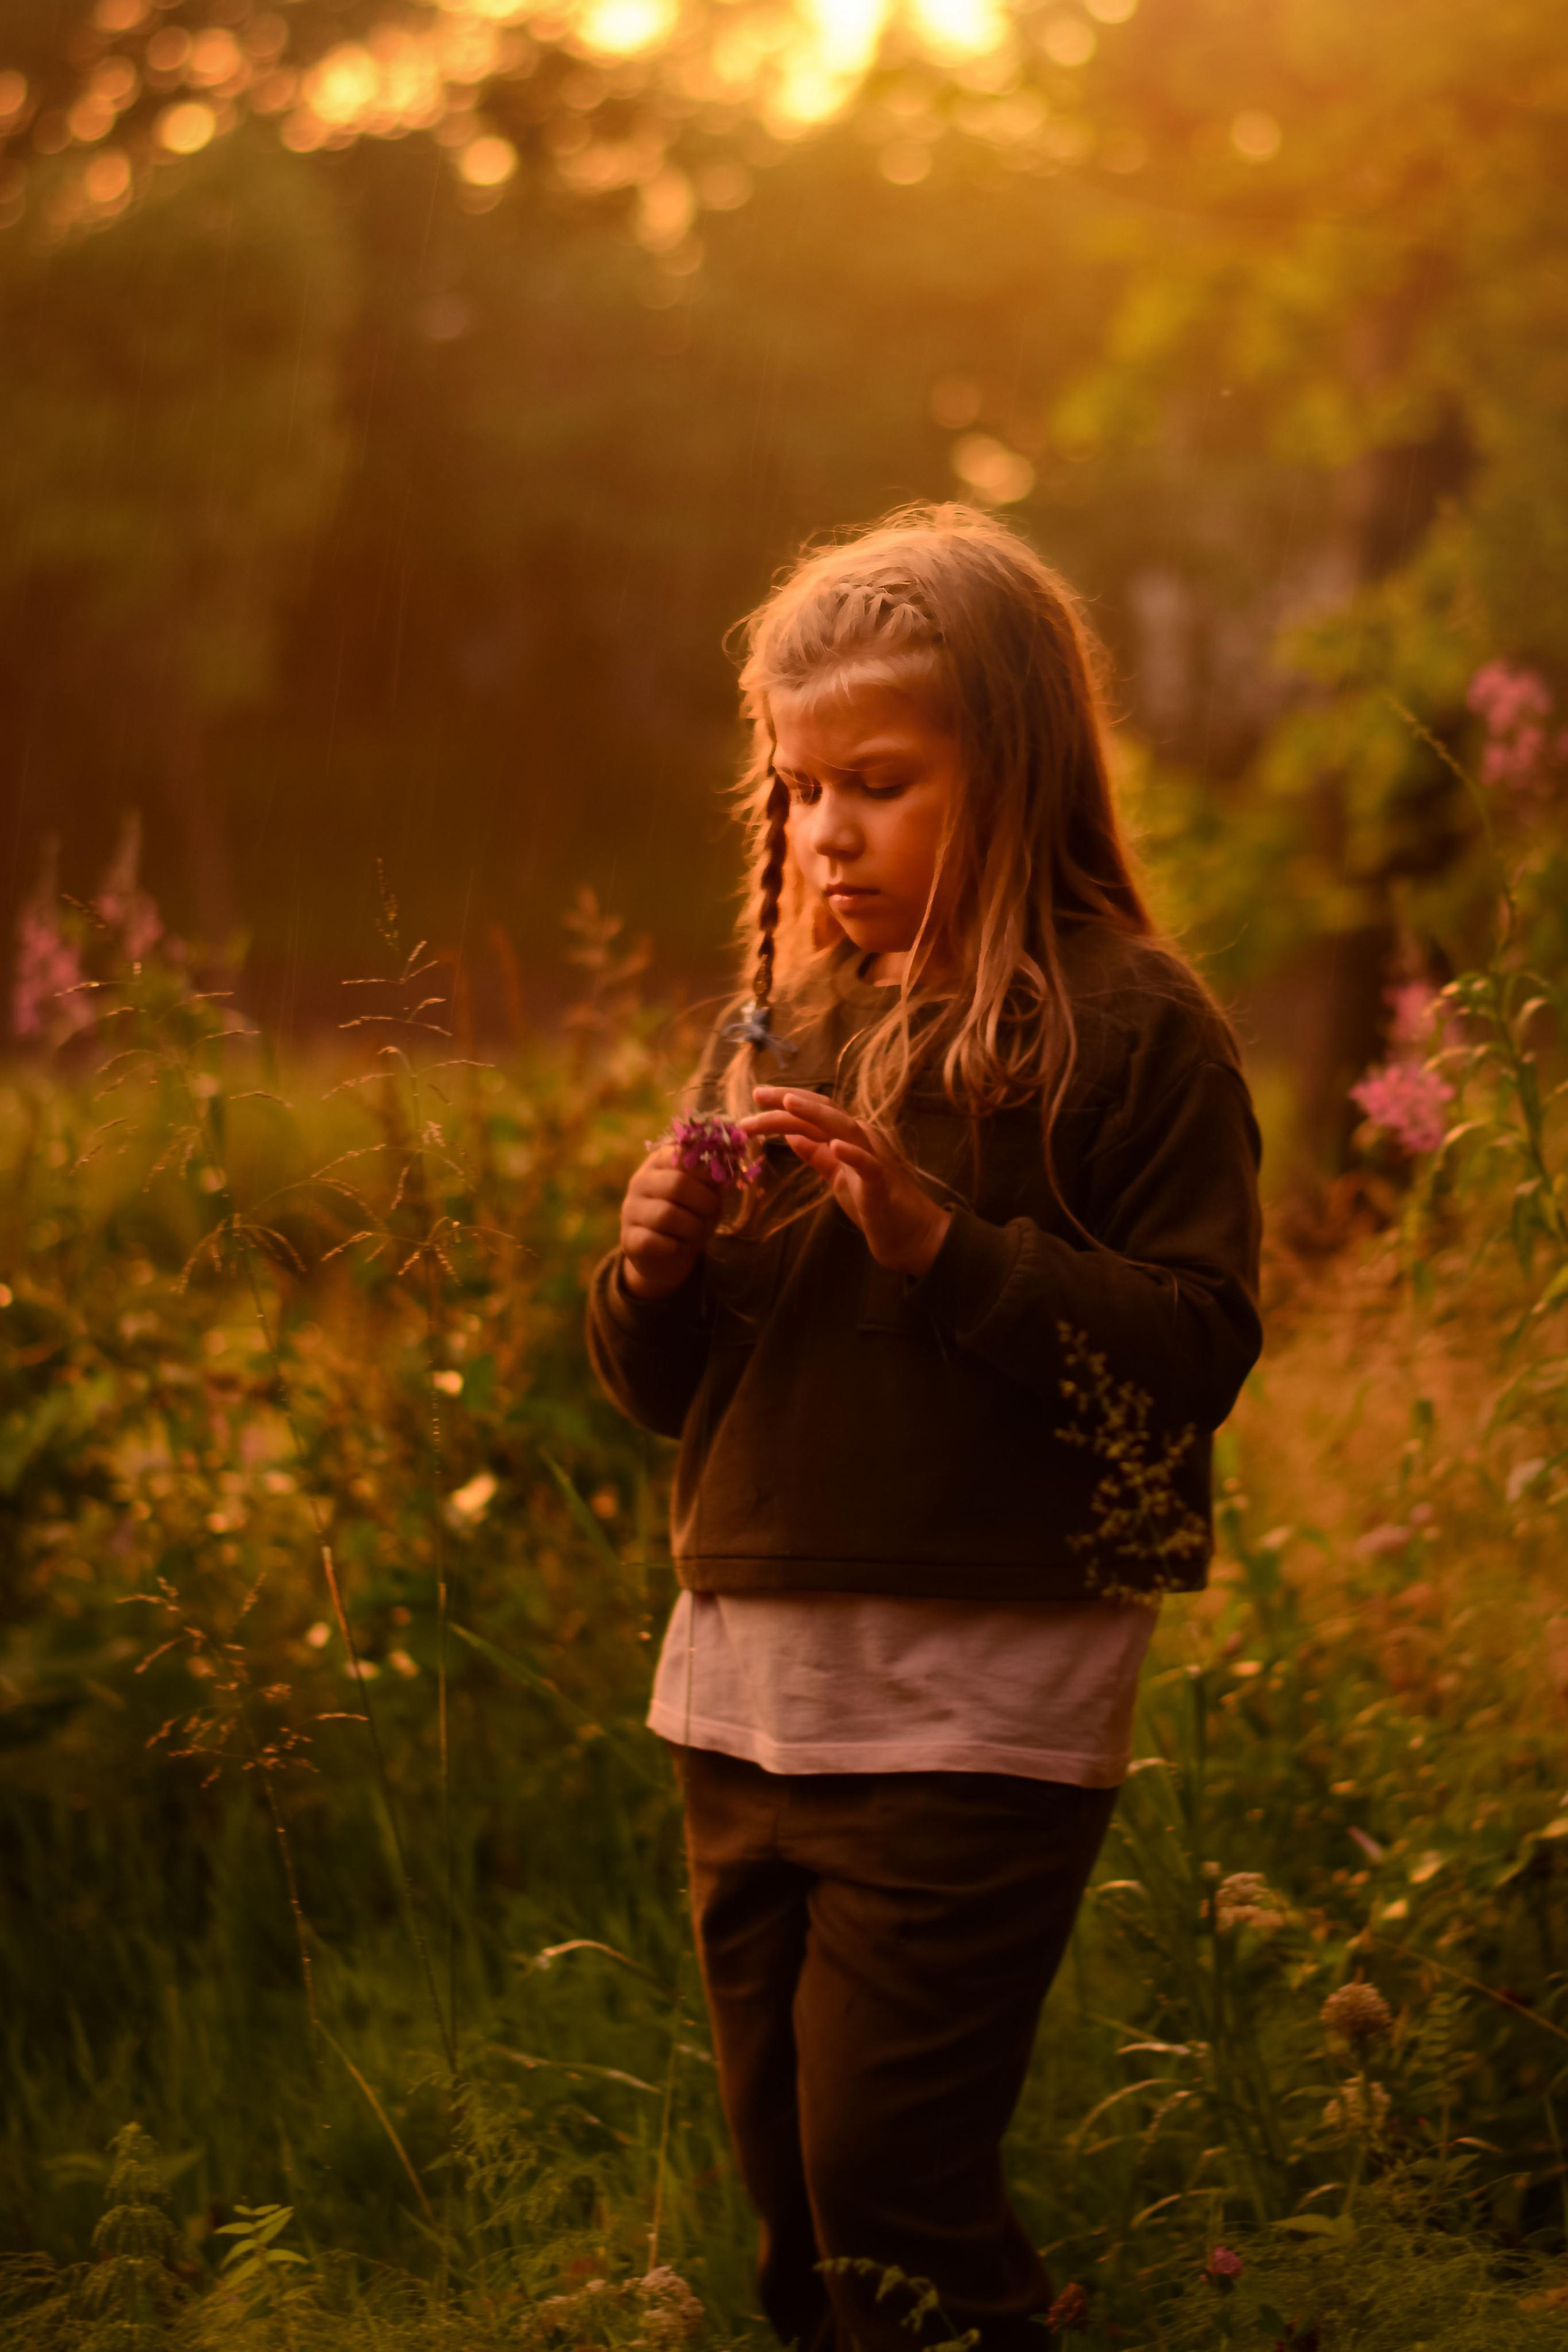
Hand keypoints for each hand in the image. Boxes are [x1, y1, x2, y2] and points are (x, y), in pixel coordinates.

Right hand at [619, 1145, 724, 1298]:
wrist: (664, 1253)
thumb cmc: (689, 1215)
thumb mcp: (705, 1194)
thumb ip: (714, 1180)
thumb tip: (728, 1173)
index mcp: (660, 1162)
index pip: (683, 1155)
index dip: (707, 1171)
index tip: (719, 1185)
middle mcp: (640, 1182)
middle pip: (677, 1184)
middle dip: (705, 1202)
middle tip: (713, 1212)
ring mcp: (631, 1210)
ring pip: (667, 1215)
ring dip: (693, 1227)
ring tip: (697, 1232)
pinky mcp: (629, 1239)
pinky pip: (654, 1241)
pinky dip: (675, 1247)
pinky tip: (680, 1246)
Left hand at [745, 1088, 951, 1275]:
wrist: (906, 1234)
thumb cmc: (872, 1202)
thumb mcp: (837, 1174)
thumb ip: (817, 1154)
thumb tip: (791, 1134)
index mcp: (849, 1136)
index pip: (815, 1111)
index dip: (786, 1101)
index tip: (756, 1096)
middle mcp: (862, 1138)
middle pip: (824, 1111)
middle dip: (789, 1100)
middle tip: (757, 1094)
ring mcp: (873, 1157)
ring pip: (844, 1128)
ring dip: (815, 1113)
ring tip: (787, 1103)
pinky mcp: (881, 1183)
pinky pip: (868, 1164)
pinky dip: (853, 1153)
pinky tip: (835, 1145)